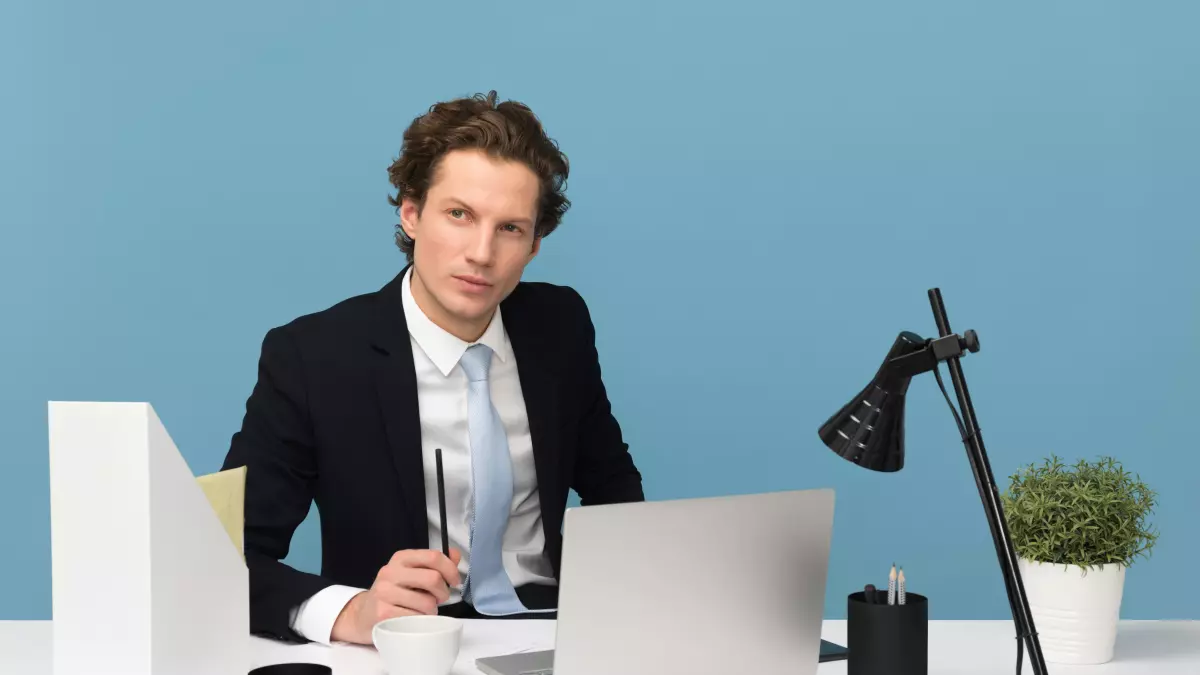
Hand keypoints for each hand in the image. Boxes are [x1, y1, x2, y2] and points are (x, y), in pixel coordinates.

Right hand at [331, 548, 462, 644]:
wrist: (363, 615)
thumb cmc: (394, 593)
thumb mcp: (412, 573)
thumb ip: (434, 564)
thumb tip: (455, 555)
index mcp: (401, 558)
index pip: (433, 556)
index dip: (451, 570)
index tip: (455, 581)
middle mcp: (390, 572)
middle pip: (433, 579)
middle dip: (443, 593)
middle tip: (439, 599)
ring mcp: (384, 592)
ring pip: (427, 602)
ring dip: (432, 611)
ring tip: (423, 611)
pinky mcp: (382, 613)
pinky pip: (415, 618)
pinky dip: (420, 622)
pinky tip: (412, 619)